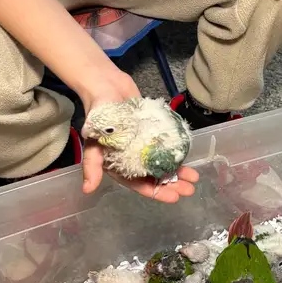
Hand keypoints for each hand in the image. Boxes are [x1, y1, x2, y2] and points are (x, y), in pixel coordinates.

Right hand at [79, 69, 198, 201]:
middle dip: (172, 184)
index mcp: (118, 165)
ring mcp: (144, 145)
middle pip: (154, 176)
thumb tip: (88, 190)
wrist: (106, 86)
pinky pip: (166, 146)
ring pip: (163, 163)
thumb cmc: (98, 114)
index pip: (138, 184)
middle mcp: (132, 158)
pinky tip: (188, 158)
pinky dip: (176, 153)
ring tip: (194, 177)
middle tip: (190, 188)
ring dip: (178, 171)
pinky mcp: (152, 132)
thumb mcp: (93, 141)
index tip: (174, 197)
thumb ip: (92, 165)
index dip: (156, 192)